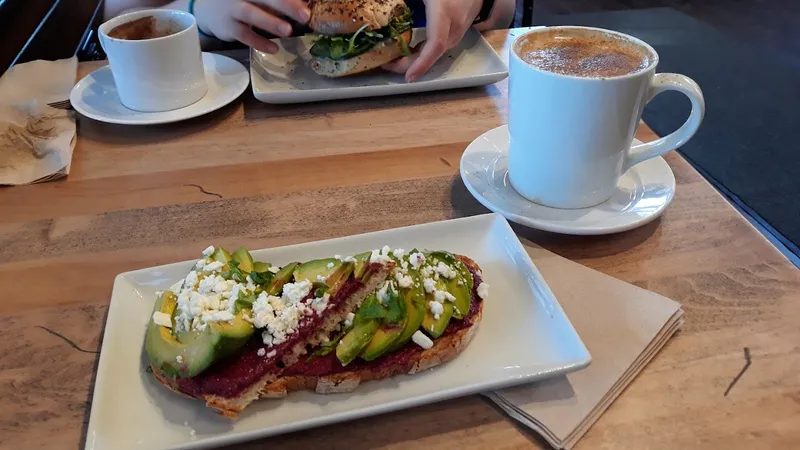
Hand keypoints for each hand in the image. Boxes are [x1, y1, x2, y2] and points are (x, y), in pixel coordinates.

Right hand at [193, 0, 309, 52]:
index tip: (309, 3)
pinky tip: (274, 48)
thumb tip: (305, 6)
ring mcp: (232, 8)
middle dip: (286, 5)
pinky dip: (259, 42)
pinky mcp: (227, 26)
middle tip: (306, 15)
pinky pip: (244, 34)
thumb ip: (277, 2)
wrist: (207, 10)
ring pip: (251, 13)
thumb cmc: (242, 2)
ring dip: (270, 22)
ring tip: (288, 31)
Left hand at [383, 0, 482, 81]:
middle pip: (431, 55)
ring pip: (434, 55)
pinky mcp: (454, 37)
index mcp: (444, 14)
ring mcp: (455, 35)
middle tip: (386, 65)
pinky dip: (421, 55)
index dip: (422, 62)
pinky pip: (436, 50)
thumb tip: (386, 6)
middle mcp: (452, 29)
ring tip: (391, 60)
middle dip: (408, 65)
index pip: (435, 44)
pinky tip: (405, 53)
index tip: (408, 76)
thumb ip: (405, 1)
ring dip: (413, 60)